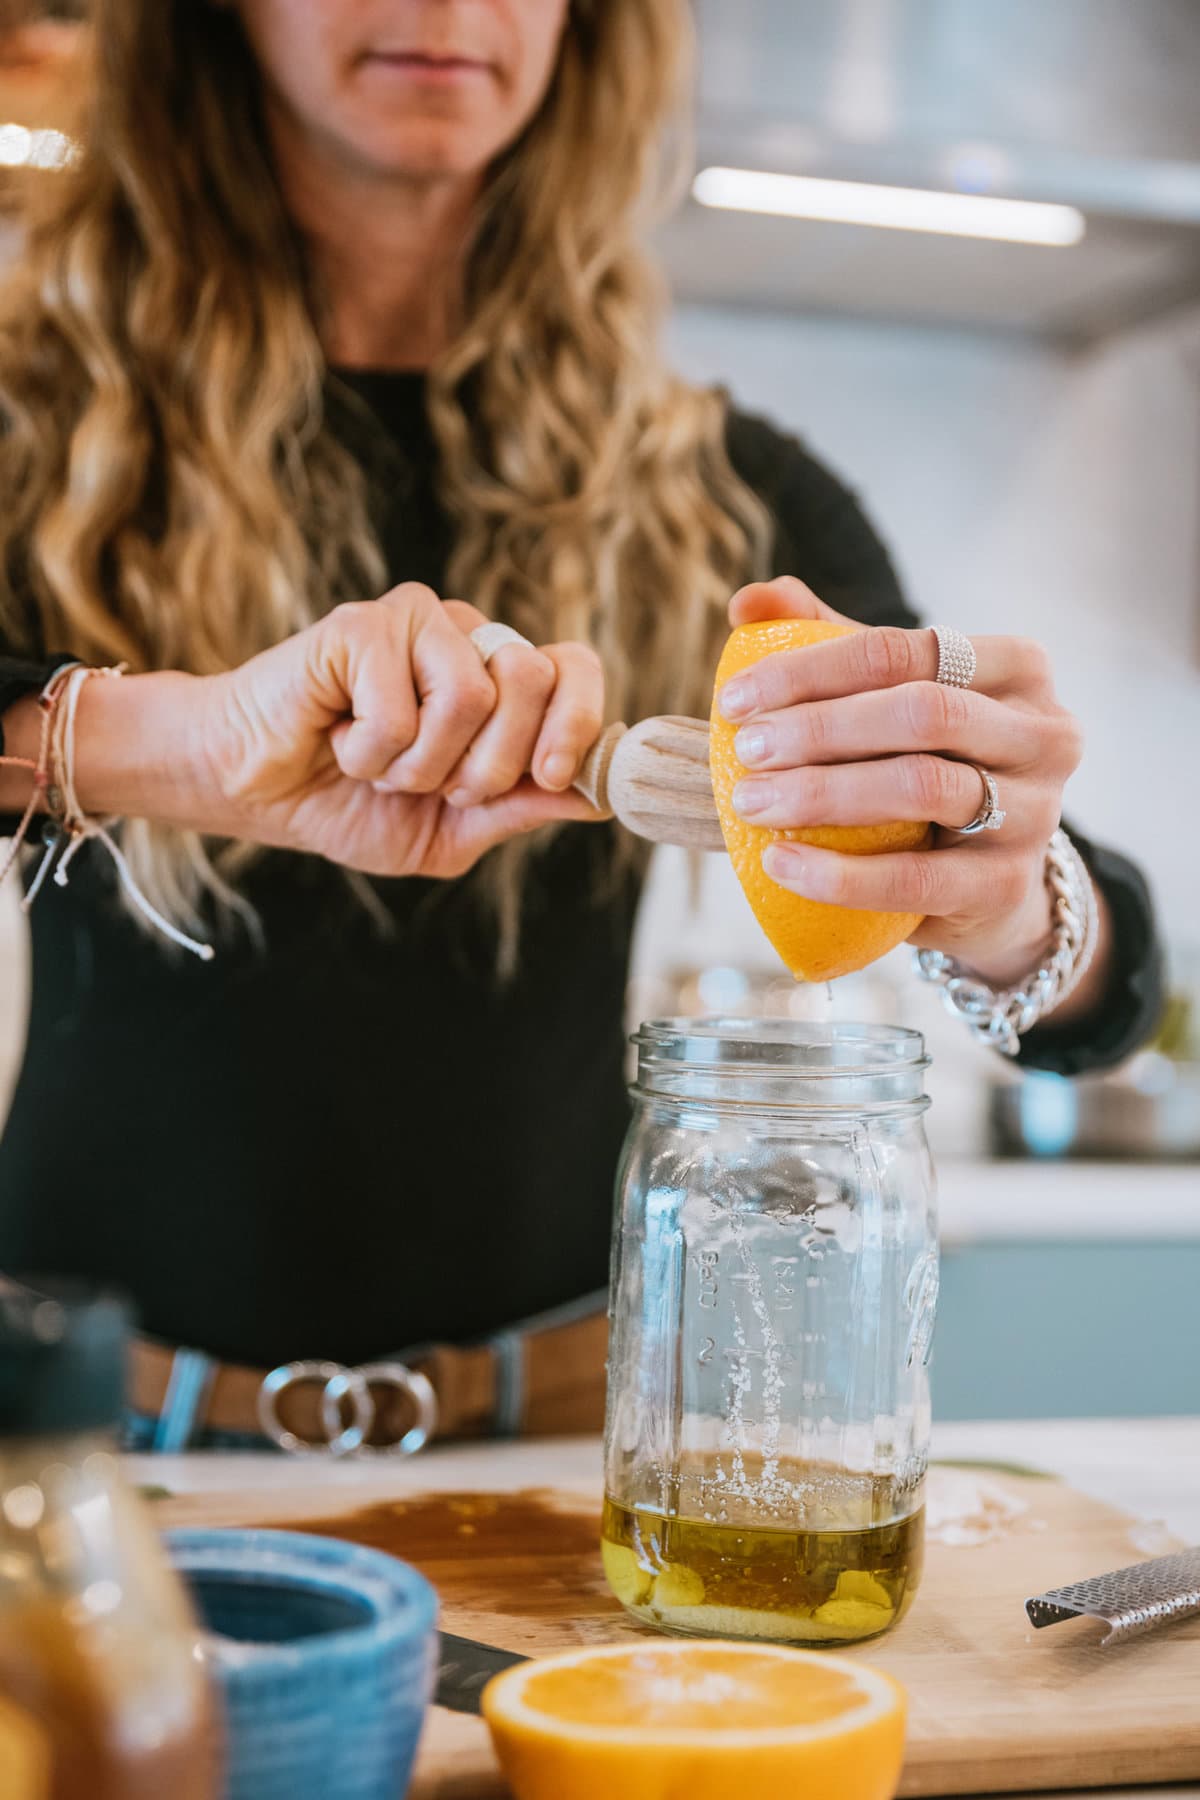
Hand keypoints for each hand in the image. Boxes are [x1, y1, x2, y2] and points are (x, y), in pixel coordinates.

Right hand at [75, 583, 605, 878]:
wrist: (253, 793)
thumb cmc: (349, 805)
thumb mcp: (453, 830)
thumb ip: (522, 807)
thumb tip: (598, 794)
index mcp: (497, 679)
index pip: (574, 667)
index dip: (577, 724)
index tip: (549, 776)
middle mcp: (465, 638)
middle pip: (533, 680)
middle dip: (488, 765)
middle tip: (433, 786)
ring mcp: (415, 622)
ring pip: (471, 696)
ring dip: (419, 764)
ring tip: (378, 765)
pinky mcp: (361, 625)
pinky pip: (401, 709)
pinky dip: (368, 753)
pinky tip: (339, 741)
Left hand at [717, 577, 1087, 984]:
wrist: (985, 883)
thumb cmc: (928, 766)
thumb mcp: (890, 698)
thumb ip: (826, 640)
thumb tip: (748, 601)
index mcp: (1016, 668)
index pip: (903, 650)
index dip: (811, 669)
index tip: (736, 700)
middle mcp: (1045, 733)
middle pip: (922, 712)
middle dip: (819, 728)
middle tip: (746, 750)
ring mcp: (1037, 812)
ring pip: (923, 787)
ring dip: (822, 793)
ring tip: (751, 804)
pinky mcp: (1007, 886)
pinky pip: (915, 880)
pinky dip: (839, 874)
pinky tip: (780, 864)